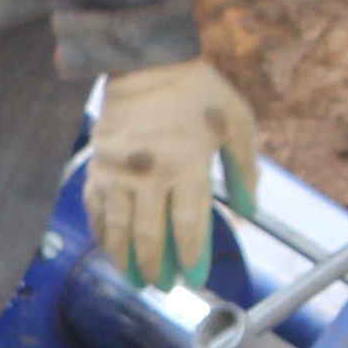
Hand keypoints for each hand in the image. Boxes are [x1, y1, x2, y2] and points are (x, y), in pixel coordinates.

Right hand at [89, 58, 259, 286]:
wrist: (145, 59)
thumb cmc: (198, 90)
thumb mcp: (238, 122)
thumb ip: (246, 169)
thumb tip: (251, 214)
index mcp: (189, 163)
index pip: (189, 225)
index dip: (192, 257)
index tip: (193, 278)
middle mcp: (151, 172)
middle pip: (151, 234)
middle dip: (156, 267)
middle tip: (162, 288)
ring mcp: (119, 170)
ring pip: (119, 226)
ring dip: (125, 258)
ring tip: (134, 280)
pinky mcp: (98, 163)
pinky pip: (96, 206)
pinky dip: (101, 230)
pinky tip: (108, 247)